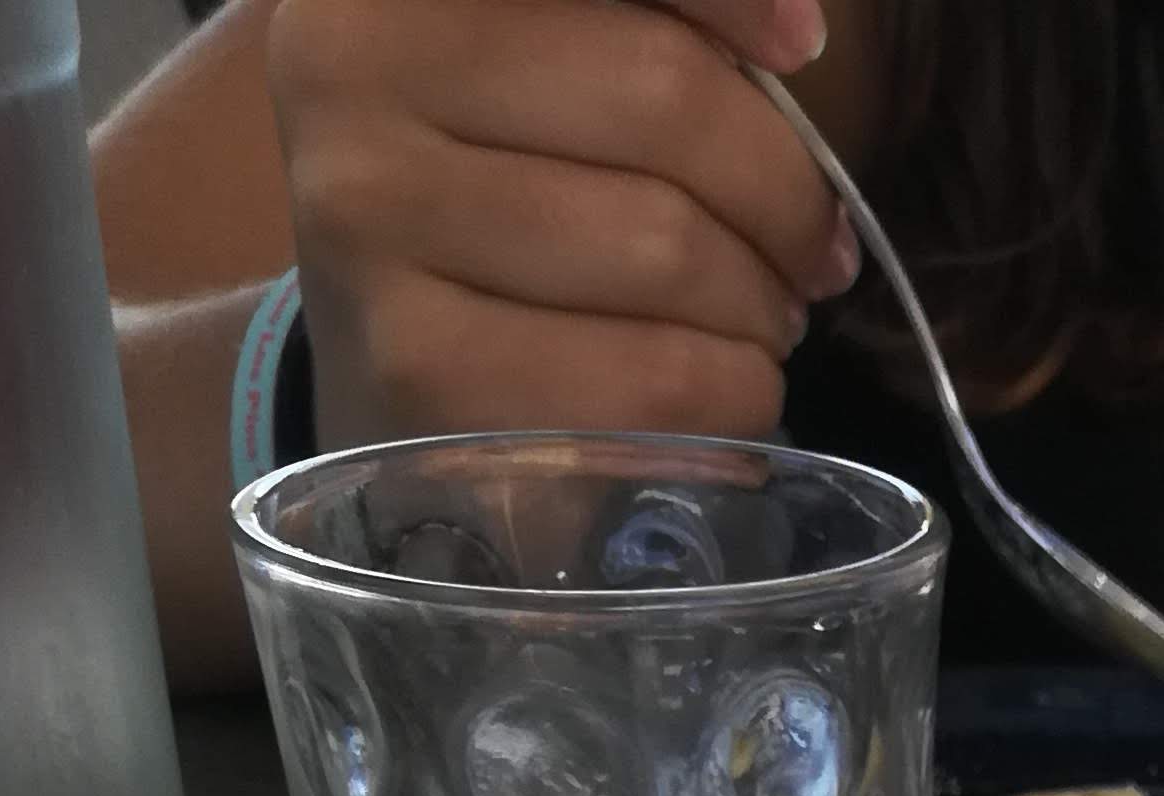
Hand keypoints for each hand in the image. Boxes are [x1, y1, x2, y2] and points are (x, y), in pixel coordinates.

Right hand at [270, 0, 856, 448]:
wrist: (380, 364)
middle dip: (780, 188)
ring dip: (761, 302)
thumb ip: (652, 22)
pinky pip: (645, 377)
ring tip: (764, 318)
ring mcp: (369, 224)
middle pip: (661, 97)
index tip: (801, 44)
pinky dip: (730, 391)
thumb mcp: (546, 63)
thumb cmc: (497, 193)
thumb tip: (794, 33)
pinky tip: (729, 386)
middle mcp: (352, 70)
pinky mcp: (418, 373)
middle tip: (811, 246)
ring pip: (664, 246)